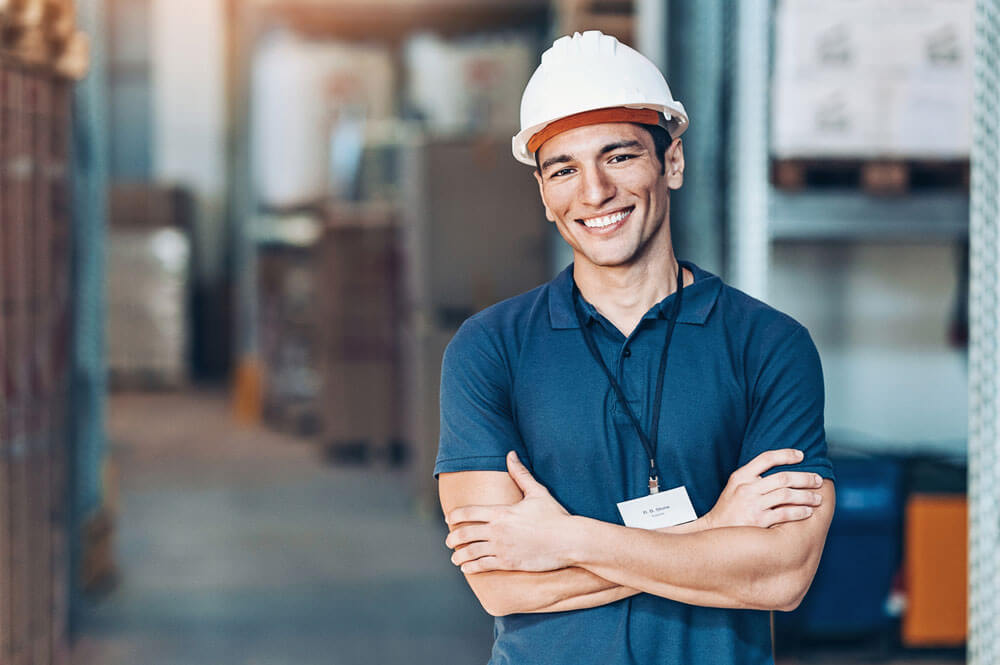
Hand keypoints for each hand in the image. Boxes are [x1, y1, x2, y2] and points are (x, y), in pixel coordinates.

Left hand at [445, 451, 572, 573]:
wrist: (569, 540)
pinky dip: (471, 567)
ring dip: (459, 555)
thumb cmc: (555, 516)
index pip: (468, 512)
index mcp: (501, 512)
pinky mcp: (509, 563)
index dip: (454, 515)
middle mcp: (497, 530)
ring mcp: (502, 548)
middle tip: (449, 540)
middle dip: (452, 537)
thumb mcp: (537, 492)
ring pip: (470, 552)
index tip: (450, 518)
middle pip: (464, 533)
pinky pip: (483, 566)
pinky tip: (467, 568)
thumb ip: (520, 474)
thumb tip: (511, 453)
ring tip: (455, 557)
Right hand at [702, 449, 823, 529]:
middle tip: (818, 480)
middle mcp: (746, 488)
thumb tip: (780, 472)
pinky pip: (784, 514)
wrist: (714, 531)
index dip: (786, 455)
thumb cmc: (728, 509)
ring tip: (817, 498)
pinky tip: (807, 512)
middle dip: (805, 478)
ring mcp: (752, 505)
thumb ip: (752, 478)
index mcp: (741, 476)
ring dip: (806, 496)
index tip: (801, 455)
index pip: (766, 458)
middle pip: (782, 478)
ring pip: (786, 495)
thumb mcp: (734, 487)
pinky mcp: (758, 522)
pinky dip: (799, 512)